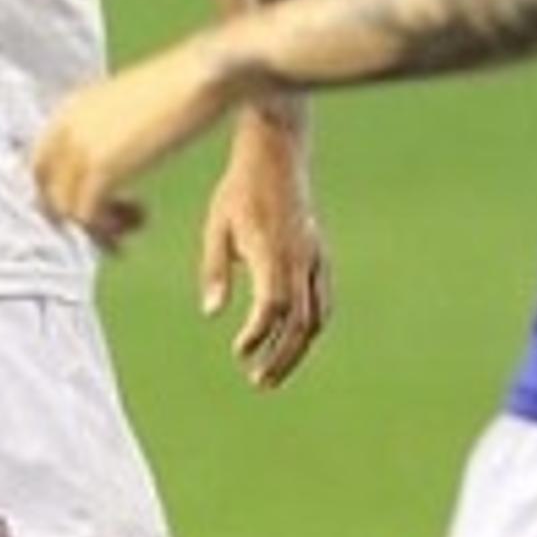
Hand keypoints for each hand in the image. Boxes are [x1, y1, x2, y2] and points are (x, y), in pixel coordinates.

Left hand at [33, 43, 233, 247]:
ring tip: (136, 223)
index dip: (56, 193)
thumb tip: (108, 162)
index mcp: (70, 108)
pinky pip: (89, 216)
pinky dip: (113, 228)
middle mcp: (66, 126)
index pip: (39, 163)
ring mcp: (81, 147)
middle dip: (74, 218)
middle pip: (45, 191)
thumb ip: (107, 131)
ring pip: (68, 210)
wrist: (201, 75)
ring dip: (101, 226)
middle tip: (108, 230)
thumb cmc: (180, 87)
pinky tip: (144, 218)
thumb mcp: (129, 106)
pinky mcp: (103, 168)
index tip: (86, 211)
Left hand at [199, 121, 329, 388]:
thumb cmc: (241, 190)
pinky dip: (313, 326)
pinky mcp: (321, 255)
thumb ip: (216, 270)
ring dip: (297, 350)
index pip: (274, 304)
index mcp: (273, 250)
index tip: (240, 351)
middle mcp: (301, 258)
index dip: (260, 333)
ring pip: (317, 317)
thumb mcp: (217, 225)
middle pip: (300, 321)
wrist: (278, 155)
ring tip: (272, 374)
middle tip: (258, 381)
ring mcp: (316, 257)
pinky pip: (324, 300)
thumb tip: (212, 313)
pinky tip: (296, 343)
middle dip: (281, 357)